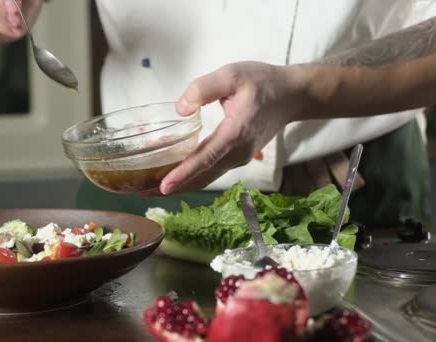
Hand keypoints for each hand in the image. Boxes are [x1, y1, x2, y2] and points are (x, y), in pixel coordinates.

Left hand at [159, 62, 308, 194]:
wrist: (292, 95)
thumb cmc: (263, 82)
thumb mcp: (232, 74)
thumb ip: (204, 88)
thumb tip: (180, 109)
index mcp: (236, 132)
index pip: (207, 157)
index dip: (185, 173)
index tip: (164, 186)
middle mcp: (239, 152)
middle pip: (203, 176)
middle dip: (174, 186)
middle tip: (143, 193)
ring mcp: (240, 158)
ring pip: (207, 177)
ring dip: (181, 185)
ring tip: (151, 190)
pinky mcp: (238, 157)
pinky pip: (213, 170)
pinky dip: (192, 176)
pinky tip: (174, 175)